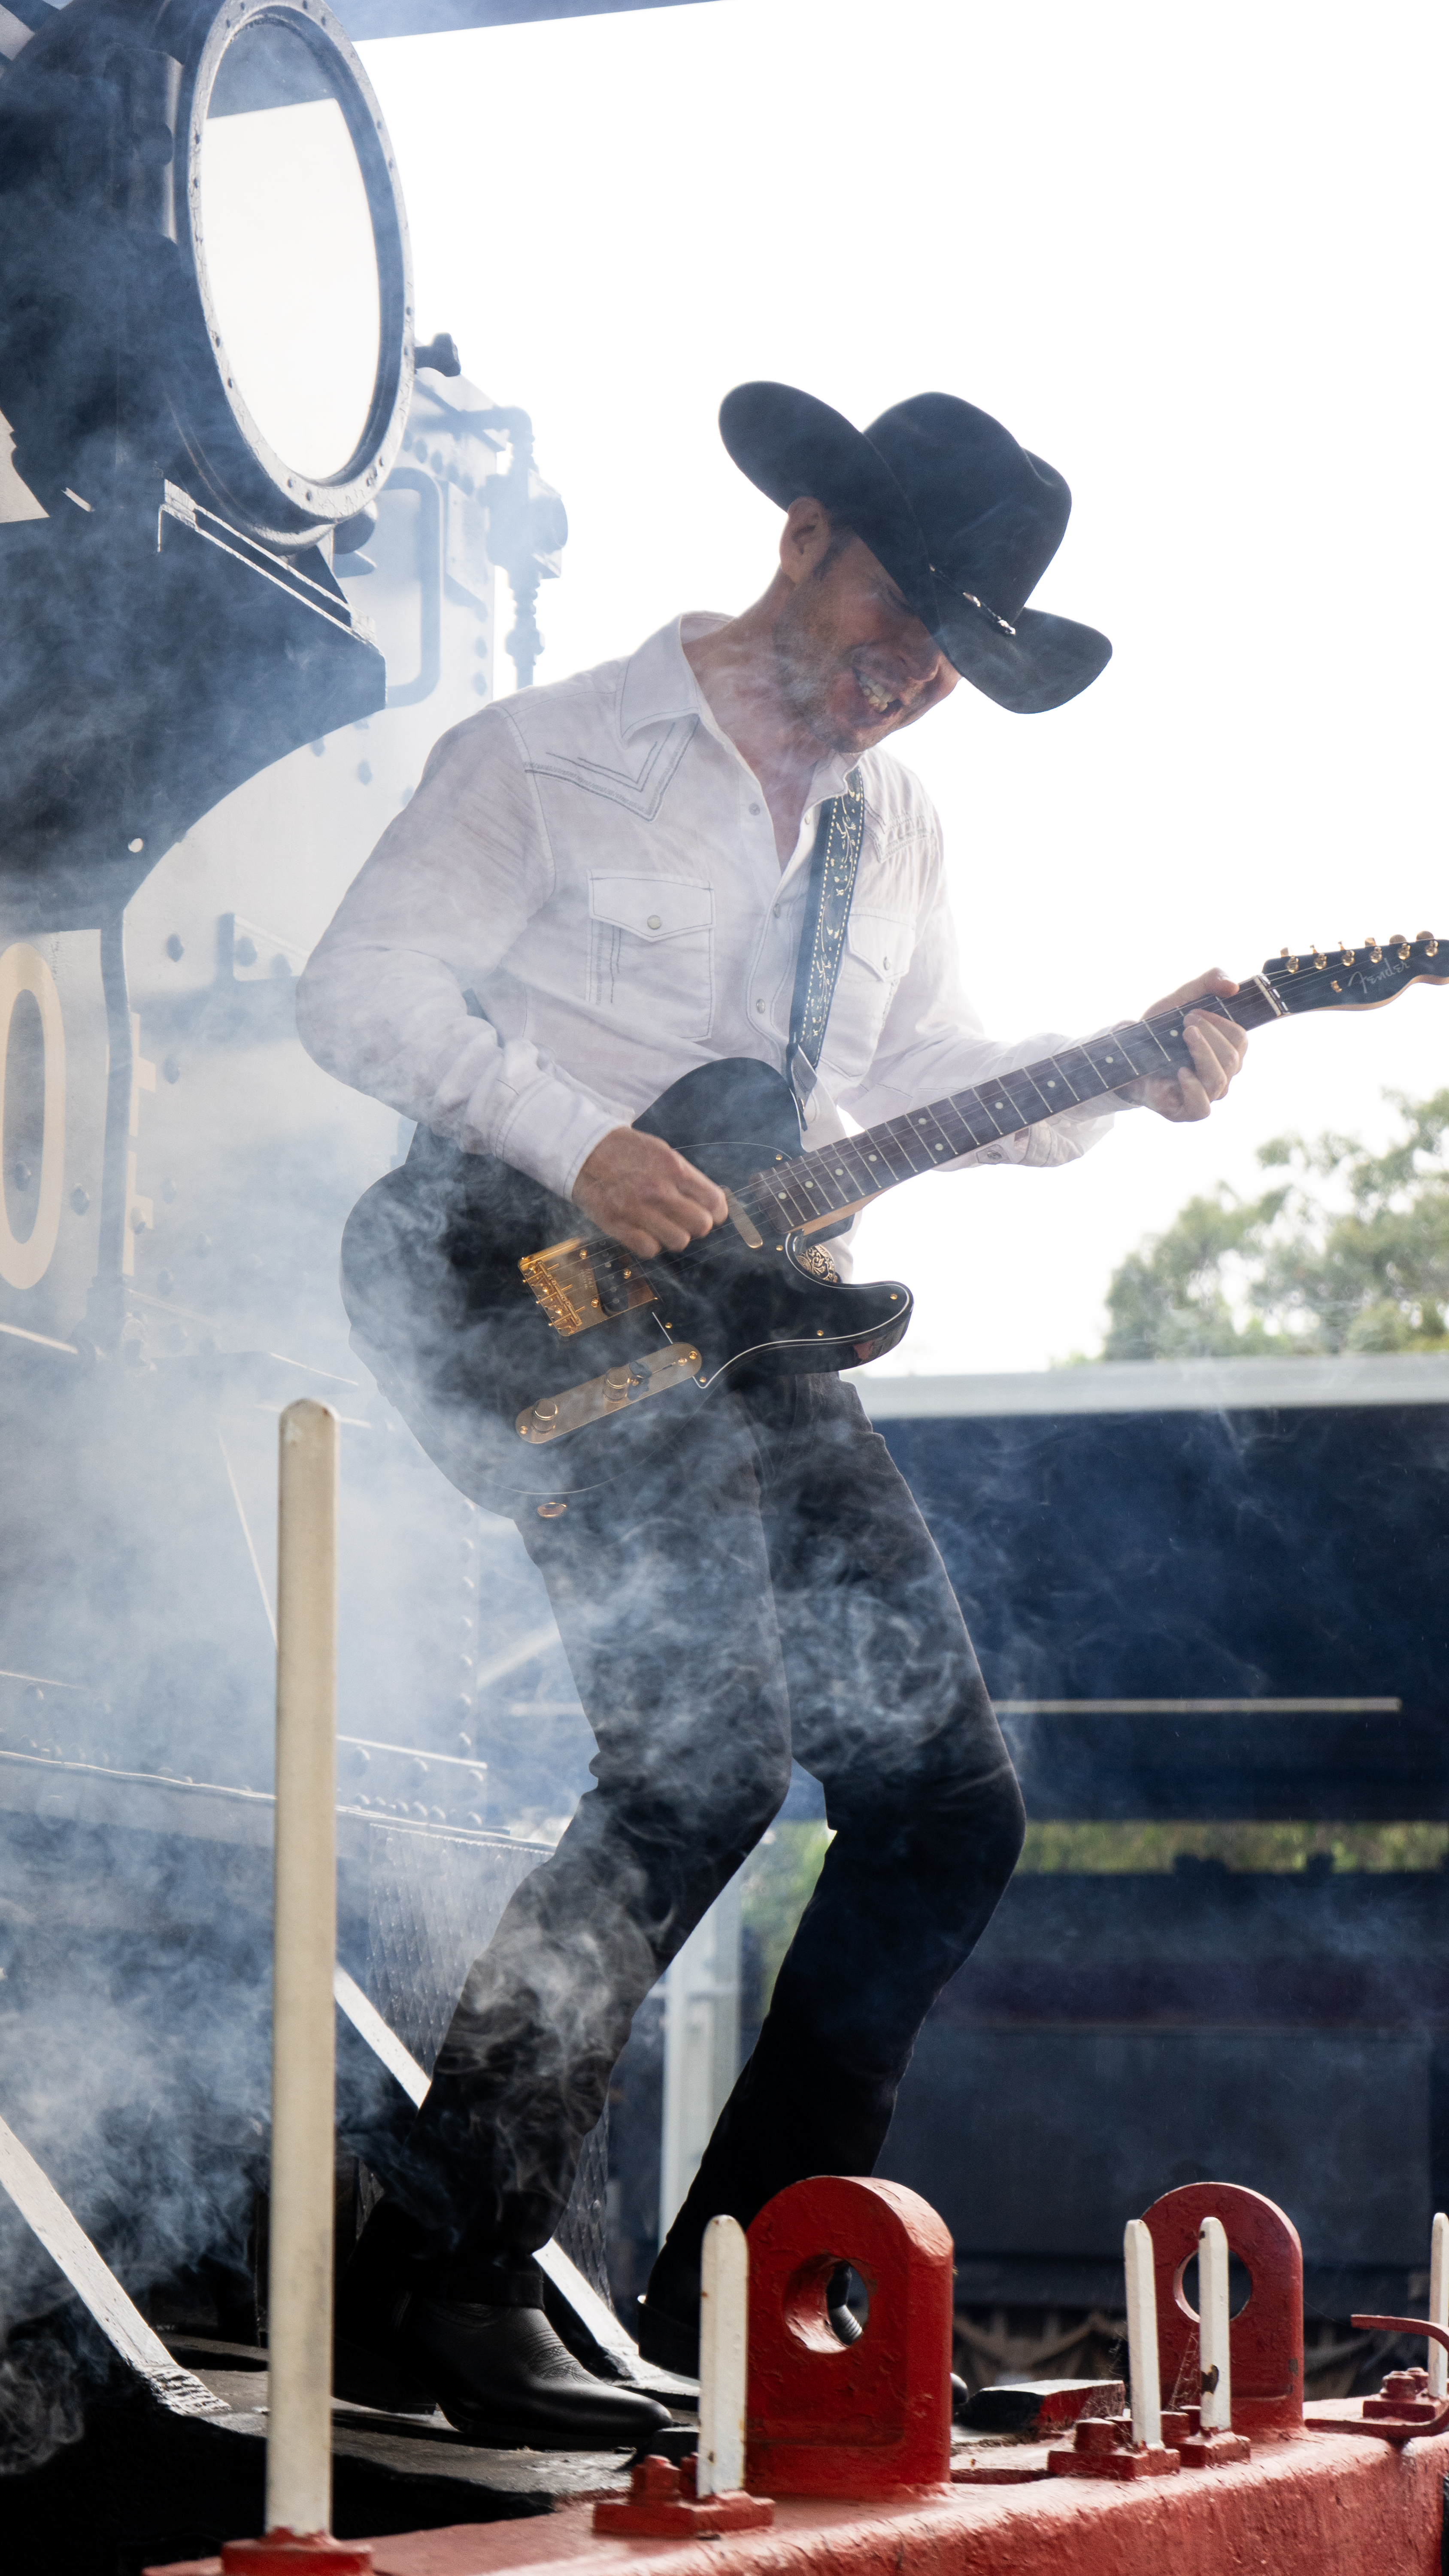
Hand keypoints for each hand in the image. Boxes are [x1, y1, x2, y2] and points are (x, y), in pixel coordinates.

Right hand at [573, 1126, 727, 1257]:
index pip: (715, 1203)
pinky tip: (643, 1230)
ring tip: (661, 1225)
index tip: (708, 1212)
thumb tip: (709, 1203)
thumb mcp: (662, 1153)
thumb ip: (686, 1178)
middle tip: (683, 1218)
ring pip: (678, 1241)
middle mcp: (659, 1191)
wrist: (584, 1149)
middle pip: (701, 1226)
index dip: (716, 1212)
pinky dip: (649, 1244)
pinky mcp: (617, 1225)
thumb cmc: (626, 1151)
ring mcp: (637, 1210)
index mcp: (674, 1169)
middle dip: (696, 1225)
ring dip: (673, 1236)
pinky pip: (649, 1249)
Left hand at [1118, 968, 1249, 1121]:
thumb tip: (1232, 986)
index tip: (1195, 1012)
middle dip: (1210, 1036)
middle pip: (1232, 1059)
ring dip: (1202, 1053)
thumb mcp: (1183, 997)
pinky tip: (1181, 1072)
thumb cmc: (1160, 1030)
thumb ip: (1210, 981)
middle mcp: (1221, 1073)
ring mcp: (1206, 1095)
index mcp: (1226, 1050)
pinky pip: (1202, 1108)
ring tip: (1184, 1036)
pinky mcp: (1187, 1111)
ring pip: (1218, 1080)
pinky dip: (1194, 1088)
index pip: (1240, 1039)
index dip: (1221, 1024)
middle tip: (1187, 1022)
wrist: (1127, 1055)